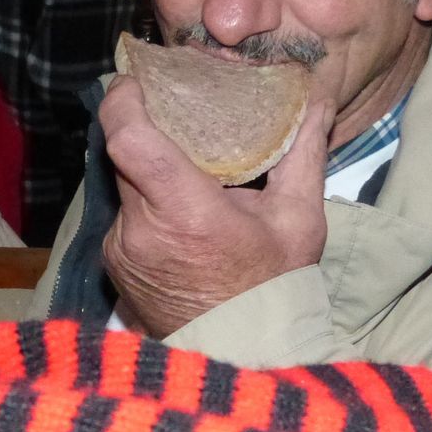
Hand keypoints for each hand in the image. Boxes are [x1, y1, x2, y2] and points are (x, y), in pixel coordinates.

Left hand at [100, 77, 331, 338]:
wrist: (242, 351)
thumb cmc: (275, 287)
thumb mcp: (299, 219)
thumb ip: (303, 153)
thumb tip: (318, 98)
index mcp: (187, 213)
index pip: (129, 140)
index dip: (125, 101)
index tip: (138, 80)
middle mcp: (143, 231)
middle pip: (124, 153)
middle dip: (145, 126)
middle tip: (174, 109)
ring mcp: (122, 249)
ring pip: (122, 182)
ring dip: (147, 167)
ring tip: (186, 166)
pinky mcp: (114, 261)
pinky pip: (123, 212)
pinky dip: (145, 200)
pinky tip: (176, 208)